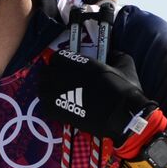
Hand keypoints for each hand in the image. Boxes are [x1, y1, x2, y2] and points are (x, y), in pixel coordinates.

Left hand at [39, 49, 153, 144]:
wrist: (122, 114)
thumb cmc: (124, 90)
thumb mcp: (125, 65)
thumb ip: (116, 56)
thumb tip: (113, 53)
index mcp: (79, 63)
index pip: (56, 57)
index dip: (59, 62)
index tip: (64, 67)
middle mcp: (65, 76)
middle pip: (44, 73)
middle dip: (49, 75)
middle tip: (57, 81)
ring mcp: (59, 93)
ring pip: (41, 88)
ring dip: (46, 90)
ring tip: (55, 94)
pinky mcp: (58, 110)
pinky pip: (43, 105)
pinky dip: (48, 106)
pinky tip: (57, 107)